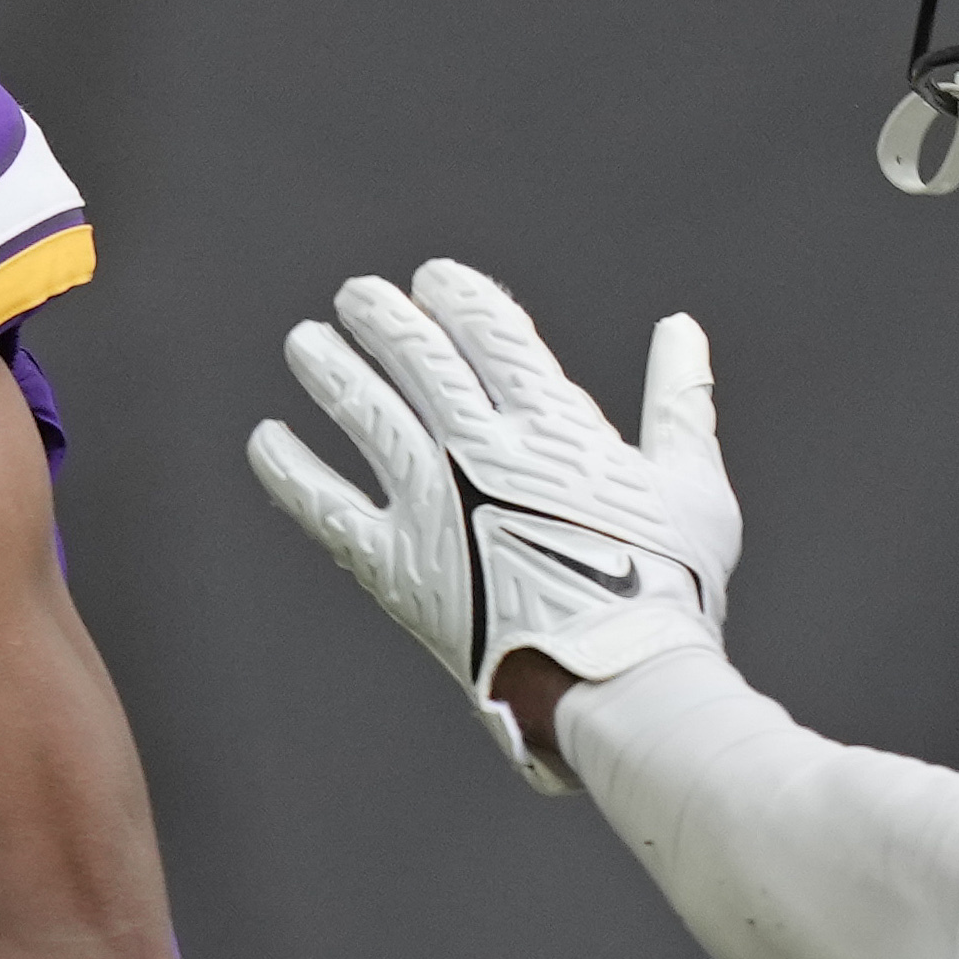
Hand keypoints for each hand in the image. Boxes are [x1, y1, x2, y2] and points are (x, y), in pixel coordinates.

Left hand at [248, 264, 733, 790]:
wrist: (616, 679)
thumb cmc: (669, 590)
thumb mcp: (693, 485)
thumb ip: (680, 404)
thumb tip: (681, 330)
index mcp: (556, 422)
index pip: (493, 333)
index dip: (459, 298)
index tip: (433, 279)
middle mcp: (483, 449)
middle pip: (419, 360)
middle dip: (384, 320)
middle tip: (356, 297)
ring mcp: (433, 505)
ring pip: (367, 415)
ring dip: (332, 372)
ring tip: (304, 342)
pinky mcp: (395, 566)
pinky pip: (325, 505)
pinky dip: (291, 470)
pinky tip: (265, 440)